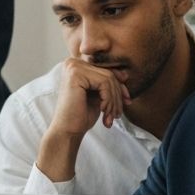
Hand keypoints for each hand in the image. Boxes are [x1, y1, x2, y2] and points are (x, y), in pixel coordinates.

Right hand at [36, 58, 130, 182]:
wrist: (67, 131)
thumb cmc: (81, 115)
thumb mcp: (99, 96)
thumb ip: (108, 84)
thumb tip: (125, 74)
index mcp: (77, 66)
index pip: (107, 70)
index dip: (120, 86)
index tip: (127, 101)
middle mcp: (73, 62)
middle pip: (109, 74)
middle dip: (118, 96)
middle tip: (117, 114)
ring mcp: (73, 67)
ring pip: (109, 79)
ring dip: (114, 101)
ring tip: (111, 116)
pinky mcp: (75, 74)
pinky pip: (104, 83)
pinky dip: (108, 100)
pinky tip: (103, 112)